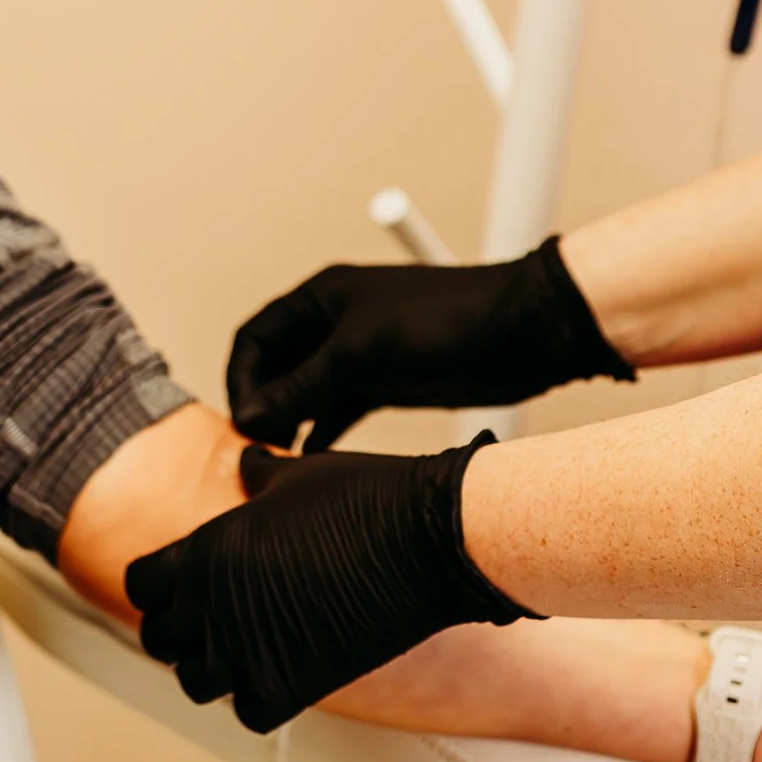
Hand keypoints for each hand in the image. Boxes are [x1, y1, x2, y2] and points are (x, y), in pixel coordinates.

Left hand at [129, 438, 529, 730]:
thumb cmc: (366, 496)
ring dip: (214, 670)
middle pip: (159, 640)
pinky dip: (260, 699)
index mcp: (206, 548)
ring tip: (245, 652)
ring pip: (195, 682)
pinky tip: (284, 673)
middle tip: (213, 624)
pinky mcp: (289, 684)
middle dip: (181, 632)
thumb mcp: (300, 474)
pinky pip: (248, 711)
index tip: (184, 587)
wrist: (426, 539)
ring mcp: (247, 649)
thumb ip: (259, 475)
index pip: (141, 584)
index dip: (159, 587)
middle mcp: (213, 602)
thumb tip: (249, 462)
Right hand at [227, 239, 630, 450]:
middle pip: (276, 368)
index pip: (255, 338)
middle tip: (257, 451)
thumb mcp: (362, 353)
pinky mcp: (387, 383)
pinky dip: (322, 434)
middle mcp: (335, 324)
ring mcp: (361, 355)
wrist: (521, 331)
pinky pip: (339, 411)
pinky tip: (313, 464)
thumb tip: (248, 418)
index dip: (240, 380)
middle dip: (262, 406)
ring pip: (306, 393)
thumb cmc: (445, 320)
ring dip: (290, 424)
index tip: (242, 423)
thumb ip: (302, 386)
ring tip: (280, 462)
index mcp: (321, 297)